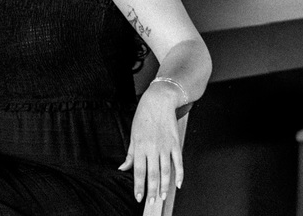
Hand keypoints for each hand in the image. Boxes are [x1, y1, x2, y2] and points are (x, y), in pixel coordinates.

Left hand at [119, 84, 184, 205]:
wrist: (158, 101)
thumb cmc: (143, 117)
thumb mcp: (132, 135)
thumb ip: (130, 154)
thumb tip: (122, 168)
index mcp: (139, 146)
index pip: (138, 171)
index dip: (139, 185)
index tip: (139, 197)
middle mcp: (152, 148)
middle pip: (153, 174)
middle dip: (152, 190)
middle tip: (152, 202)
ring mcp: (166, 147)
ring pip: (166, 171)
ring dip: (165, 186)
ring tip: (163, 197)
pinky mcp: (176, 144)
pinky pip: (179, 162)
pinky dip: (179, 174)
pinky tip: (177, 185)